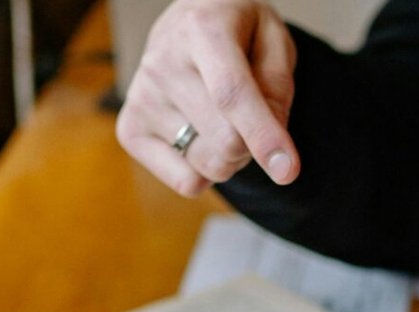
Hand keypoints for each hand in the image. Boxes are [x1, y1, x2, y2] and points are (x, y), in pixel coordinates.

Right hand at [115, 0, 299, 196]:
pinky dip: (205, 171)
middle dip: (254, 143)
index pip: (230, 94)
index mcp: (202, 30)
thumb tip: (274, 151)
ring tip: (225, 120)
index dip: (262, 135)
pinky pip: (185, 181)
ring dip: (232, 157)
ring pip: (209, 165)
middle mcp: (162, 63)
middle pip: (226, 141)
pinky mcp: (130, 129)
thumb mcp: (274, 40)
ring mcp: (141, 98)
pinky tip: (202, 137)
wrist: (189, 22)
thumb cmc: (239, 32)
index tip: (287, 171)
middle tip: (253, 116)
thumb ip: (278, 88)